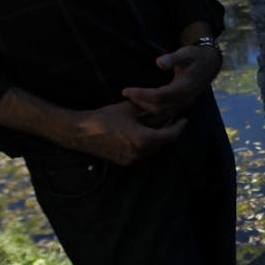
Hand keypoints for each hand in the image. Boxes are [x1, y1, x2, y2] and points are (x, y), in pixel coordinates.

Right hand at [64, 100, 186, 165]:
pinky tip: (144, 132)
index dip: (179, 126)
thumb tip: (165, 103)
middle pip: (163, 143)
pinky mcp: (124, 161)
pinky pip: (142, 153)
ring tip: (159, 124)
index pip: (170, 135)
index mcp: (143, 139)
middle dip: (169, 130)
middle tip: (172, 118)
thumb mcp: (129, 108)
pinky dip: (147, 143)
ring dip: (158, 138)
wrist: (80, 133)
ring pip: (153, 149)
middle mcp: (140, 153)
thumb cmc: (104, 118)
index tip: (184, 119)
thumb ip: (149, 107)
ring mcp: (132, 159)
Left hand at [121, 43, 222, 121]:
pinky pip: (166, 112)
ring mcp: (184, 103)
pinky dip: (153, 110)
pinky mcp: (183, 104)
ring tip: (132, 99)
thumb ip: (173, 58)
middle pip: (157, 107)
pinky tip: (143, 104)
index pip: (158, 96)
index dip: (141, 94)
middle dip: (140, 102)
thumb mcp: (185, 53)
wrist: (210, 63)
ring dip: (145, 107)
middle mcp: (184, 98)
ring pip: (161, 112)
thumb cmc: (195, 56)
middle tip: (126, 94)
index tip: (126, 90)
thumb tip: (159, 63)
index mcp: (184, 87)